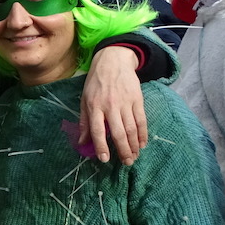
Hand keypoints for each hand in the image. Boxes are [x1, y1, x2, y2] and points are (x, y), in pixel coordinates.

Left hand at [80, 46, 148, 164]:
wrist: (113, 61)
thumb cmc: (95, 83)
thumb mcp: (84, 100)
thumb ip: (84, 122)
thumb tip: (82, 142)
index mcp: (95, 106)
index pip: (98, 130)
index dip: (101, 146)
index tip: (105, 160)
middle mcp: (110, 106)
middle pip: (119, 132)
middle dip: (123, 150)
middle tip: (126, 163)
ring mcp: (126, 103)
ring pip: (132, 128)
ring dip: (134, 145)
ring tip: (134, 157)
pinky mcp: (138, 100)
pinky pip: (142, 120)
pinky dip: (143, 134)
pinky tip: (142, 144)